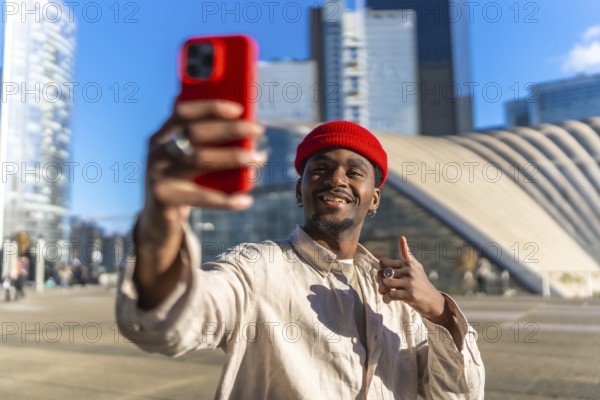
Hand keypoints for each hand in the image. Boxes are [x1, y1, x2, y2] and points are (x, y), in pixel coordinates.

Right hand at [134, 100, 265, 307]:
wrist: (156, 223)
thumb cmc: (182, 185)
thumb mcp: (188, 163)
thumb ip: (205, 147)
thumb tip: (246, 136)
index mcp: (161, 136)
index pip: (184, 113)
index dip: (210, 107)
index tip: (239, 109)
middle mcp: (156, 152)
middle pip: (194, 134)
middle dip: (230, 129)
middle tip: (258, 129)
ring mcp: (157, 175)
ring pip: (199, 160)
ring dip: (234, 157)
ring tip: (259, 158)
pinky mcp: (164, 199)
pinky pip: (202, 197)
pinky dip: (227, 200)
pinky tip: (246, 200)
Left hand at [377, 236, 445, 322]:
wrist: (433, 300)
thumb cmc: (421, 282)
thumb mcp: (415, 266)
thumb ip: (406, 253)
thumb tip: (401, 237)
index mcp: (407, 263)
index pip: (383, 263)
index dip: (380, 270)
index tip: (384, 276)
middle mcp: (408, 271)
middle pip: (382, 273)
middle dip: (379, 281)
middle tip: (382, 286)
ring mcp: (409, 283)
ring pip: (385, 283)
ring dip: (381, 290)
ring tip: (384, 293)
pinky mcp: (410, 295)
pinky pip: (390, 295)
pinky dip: (386, 298)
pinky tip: (388, 300)